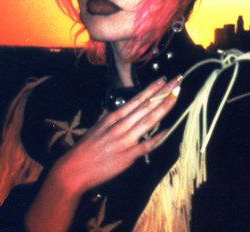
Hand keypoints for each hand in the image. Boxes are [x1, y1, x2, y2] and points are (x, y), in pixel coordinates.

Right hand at [51, 76, 180, 195]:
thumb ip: (107, 116)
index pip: (137, 99)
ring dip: (164, 108)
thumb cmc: (85, 148)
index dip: (152, 89)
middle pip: (146, 106)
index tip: (163, 79)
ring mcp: (125, 140)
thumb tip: (113, 108)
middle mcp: (121, 126)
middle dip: (163, 93)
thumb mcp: (96, 127)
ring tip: (176, 96)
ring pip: (149, 121)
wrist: (73, 170)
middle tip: (176, 81)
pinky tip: (168, 130)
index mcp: (113, 117)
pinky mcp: (127, 156)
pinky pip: (146, 146)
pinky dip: (157, 138)